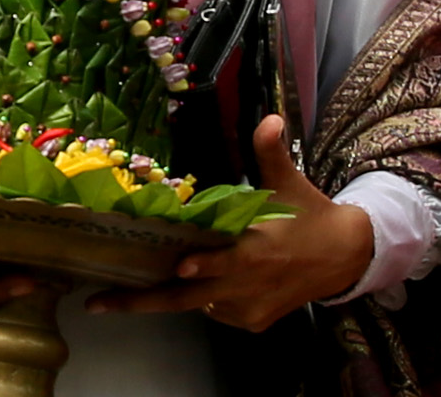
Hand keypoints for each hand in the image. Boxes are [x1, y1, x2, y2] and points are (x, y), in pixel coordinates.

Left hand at [90, 116, 374, 330]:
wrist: (344, 259)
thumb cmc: (310, 217)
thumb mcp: (291, 183)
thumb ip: (272, 152)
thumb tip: (269, 117)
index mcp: (257, 250)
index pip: (225, 262)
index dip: (203, 266)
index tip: (180, 264)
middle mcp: (248, 285)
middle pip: (187, 298)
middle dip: (140, 302)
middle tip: (96, 303)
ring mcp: (247, 309)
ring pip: (197, 304)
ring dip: (166, 294)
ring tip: (116, 293)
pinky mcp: (251, 322)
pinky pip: (214, 311)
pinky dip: (202, 296)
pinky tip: (195, 278)